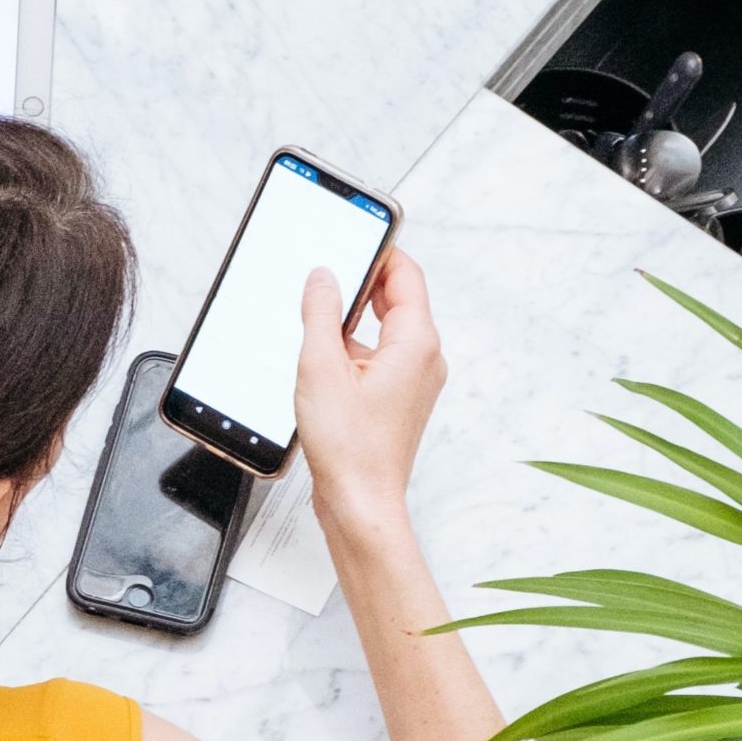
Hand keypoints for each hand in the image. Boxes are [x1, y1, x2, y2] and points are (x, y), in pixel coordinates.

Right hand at [293, 249, 447, 525]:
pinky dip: (353, 351)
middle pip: (397, 299)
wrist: (360, 503)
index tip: (351, 237)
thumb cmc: (349, 448)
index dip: (378, 250)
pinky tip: (321, 363)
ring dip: (352, 322)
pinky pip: (379, 358)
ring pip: (385, 330)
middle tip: (326, 276)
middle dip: (362, 284)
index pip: (405, 274)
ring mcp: (414, 381)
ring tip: (317, 325)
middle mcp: (424, 358)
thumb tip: (323, 278)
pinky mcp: (398, 401)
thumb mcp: (321, 367)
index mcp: (416, 342)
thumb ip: (321, 313)